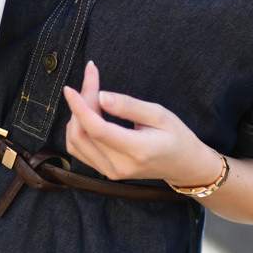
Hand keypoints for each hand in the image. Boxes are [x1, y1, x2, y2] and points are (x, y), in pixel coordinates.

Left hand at [62, 61, 221, 185]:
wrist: (183, 166)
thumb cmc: (176, 136)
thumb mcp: (159, 114)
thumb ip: (128, 106)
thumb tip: (101, 96)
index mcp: (136, 150)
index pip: (97, 129)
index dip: (80, 107)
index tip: (70, 88)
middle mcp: (119, 166)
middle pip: (82, 134)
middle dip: (80, 104)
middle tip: (91, 79)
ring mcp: (110, 172)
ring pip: (75, 143)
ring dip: (76, 116)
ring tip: (91, 95)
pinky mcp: (104, 172)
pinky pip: (79, 150)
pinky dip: (77, 129)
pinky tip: (88, 114)